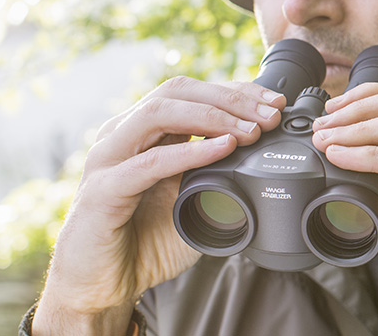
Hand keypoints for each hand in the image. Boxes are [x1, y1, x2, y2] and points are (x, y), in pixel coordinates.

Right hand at [33, 77, 285, 334]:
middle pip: (178, 92)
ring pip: (160, 113)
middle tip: (269, 114)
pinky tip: (223, 149)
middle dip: (230, 98)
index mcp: (145, 132)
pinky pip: (150, 162)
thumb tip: (264, 160)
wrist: (104, 285)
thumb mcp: (194, 200)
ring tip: (251, 130)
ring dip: (213, 117)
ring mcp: (109, 158)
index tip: (273, 103)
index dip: (235, 91)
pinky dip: (190, 152)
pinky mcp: (103, 190)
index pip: (192, 93)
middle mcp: (124, 135)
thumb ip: (220, 175)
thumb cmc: (146, 241)